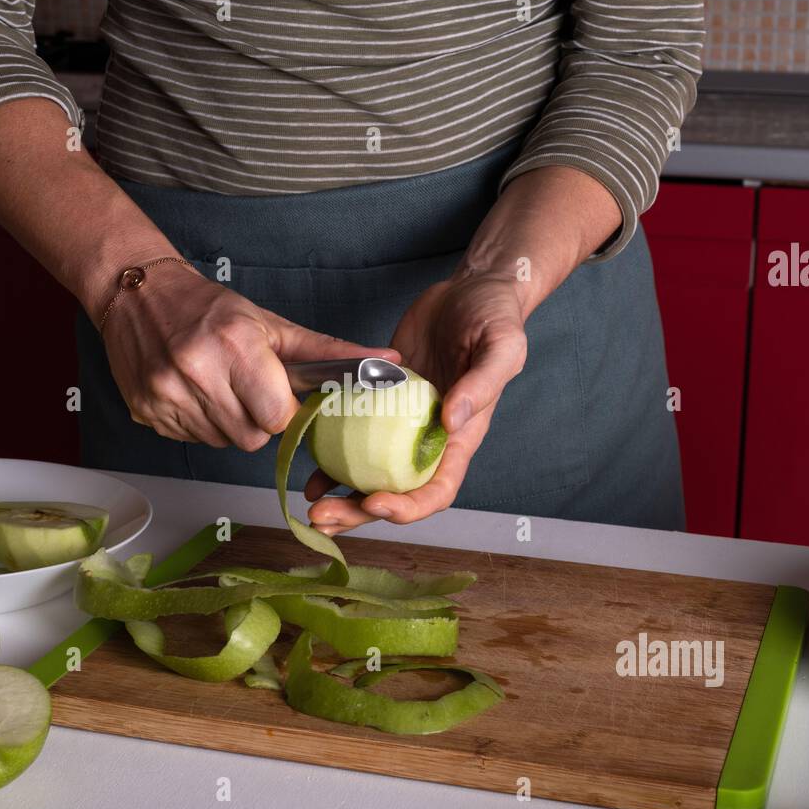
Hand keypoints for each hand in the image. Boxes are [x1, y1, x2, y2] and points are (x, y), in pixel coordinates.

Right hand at [101, 264, 398, 449]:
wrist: (137, 294)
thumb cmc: (208, 308)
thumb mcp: (272, 324)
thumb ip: (330, 352)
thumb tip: (390, 362)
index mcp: (235, 345)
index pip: (278, 416)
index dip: (284, 411)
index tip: (279, 394)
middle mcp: (196, 370)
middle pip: (251, 437)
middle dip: (258, 420)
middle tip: (247, 389)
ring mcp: (166, 394)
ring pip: (222, 442)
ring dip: (229, 423)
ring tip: (219, 386)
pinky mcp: (146, 411)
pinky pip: (191, 439)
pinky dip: (200, 423)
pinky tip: (195, 392)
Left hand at [304, 270, 526, 532]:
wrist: (470, 290)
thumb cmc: (495, 318)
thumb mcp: (501, 347)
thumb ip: (483, 384)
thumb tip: (452, 422)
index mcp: (461, 437)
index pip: (437, 489)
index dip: (408, 506)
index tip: (375, 504)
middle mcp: (427, 439)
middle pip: (394, 493)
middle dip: (359, 513)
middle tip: (322, 518)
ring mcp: (400, 424)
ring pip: (369, 473)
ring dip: (340, 496)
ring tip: (310, 507)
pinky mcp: (378, 403)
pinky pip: (352, 437)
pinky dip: (330, 457)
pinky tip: (307, 469)